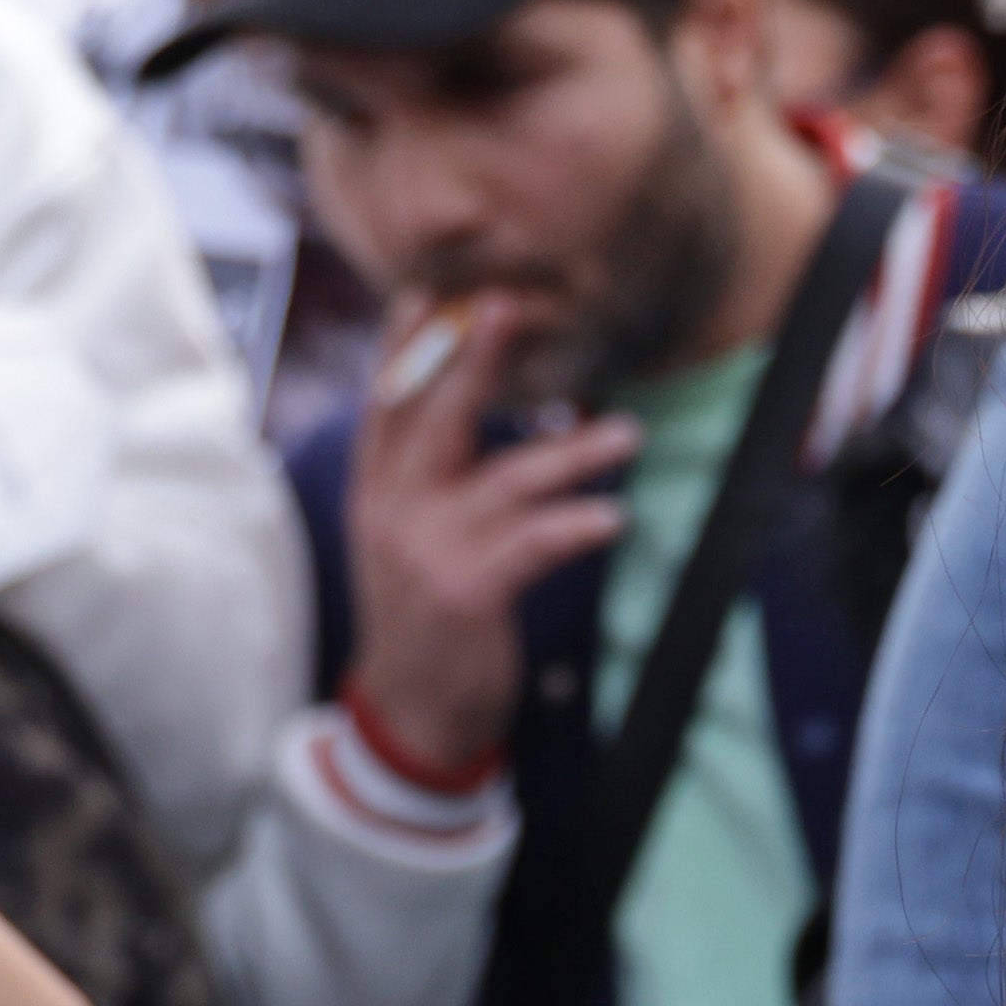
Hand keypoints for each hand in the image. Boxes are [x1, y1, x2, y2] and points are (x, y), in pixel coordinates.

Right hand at [338, 297, 625, 779]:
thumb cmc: (427, 619)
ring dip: (574, 452)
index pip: (388, 403)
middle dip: (475, 358)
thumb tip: (476, 413)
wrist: (410, 714)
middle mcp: (392, 510)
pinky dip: (577, 525)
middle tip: (512, 304)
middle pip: (434, 417)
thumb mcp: (409, 541)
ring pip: (506, 478)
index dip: (408, 345)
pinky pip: (533, 543)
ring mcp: (425, 549)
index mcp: (377, 490)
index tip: (434, 292)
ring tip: (628, 435)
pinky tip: (616, 519)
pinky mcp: (466, 592)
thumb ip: (430, 481)